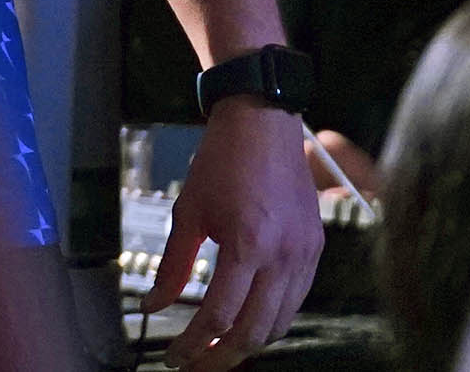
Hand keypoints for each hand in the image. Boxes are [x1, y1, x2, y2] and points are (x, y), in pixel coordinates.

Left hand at [147, 99, 322, 367]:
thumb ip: (172, 266)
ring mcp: (305, 254)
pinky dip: (271, 319)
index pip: (219, 316)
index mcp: (247, 244)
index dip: (193, 345)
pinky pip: (296, 300)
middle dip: (222, 358)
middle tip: (195, 366)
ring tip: (218, 350)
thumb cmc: (221, 162)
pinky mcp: (315, 249)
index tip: (173, 356)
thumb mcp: (187, 213)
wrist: (262, 122)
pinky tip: (248, 321)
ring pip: (280, 323)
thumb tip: (153, 305)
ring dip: (248, 344)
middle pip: (254, 332)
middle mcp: (283, 255)